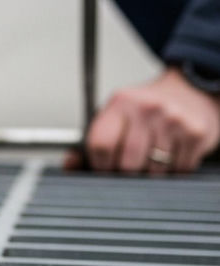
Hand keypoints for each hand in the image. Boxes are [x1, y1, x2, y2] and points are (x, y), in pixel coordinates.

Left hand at [69, 68, 219, 173]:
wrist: (189, 91)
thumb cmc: (143, 112)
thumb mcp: (113, 118)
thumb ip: (89, 145)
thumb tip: (70, 166)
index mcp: (119, 102)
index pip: (100, 145)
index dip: (99, 165)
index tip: (104, 168)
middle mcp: (147, 108)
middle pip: (126, 164)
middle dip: (124, 174)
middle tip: (129, 168)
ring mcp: (174, 119)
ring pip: (153, 171)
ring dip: (149, 174)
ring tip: (151, 159)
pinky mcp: (195, 132)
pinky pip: (178, 170)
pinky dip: (173, 171)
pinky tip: (170, 156)